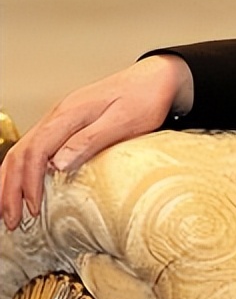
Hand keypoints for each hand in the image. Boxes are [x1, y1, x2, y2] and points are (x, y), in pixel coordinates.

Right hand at [0, 54, 193, 229]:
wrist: (158, 77)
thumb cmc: (145, 98)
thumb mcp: (123, 121)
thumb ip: (89, 140)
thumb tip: (56, 165)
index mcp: (69, 114)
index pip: (35, 151)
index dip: (28, 183)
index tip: (32, 209)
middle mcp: (58, 115)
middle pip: (20, 153)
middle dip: (10, 189)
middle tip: (10, 221)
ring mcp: (60, 118)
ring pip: (22, 151)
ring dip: (11, 181)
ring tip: (10, 210)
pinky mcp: (66, 123)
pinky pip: (34, 148)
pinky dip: (22, 170)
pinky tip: (24, 187)